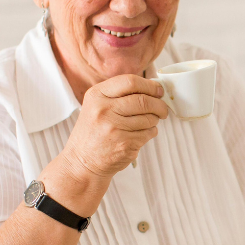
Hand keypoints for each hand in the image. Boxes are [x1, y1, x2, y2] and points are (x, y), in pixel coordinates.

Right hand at [56, 75, 168, 193]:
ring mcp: (114, 128)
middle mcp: (104, 110)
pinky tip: (139, 135)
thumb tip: (155, 88)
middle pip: (144, 100)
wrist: (81, 163)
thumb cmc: (94, 131)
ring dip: (155, 120)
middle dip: (159, 104)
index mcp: (96, 95)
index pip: (130, 81)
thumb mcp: (96, 105)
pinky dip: (150, 132)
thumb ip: (120, 94)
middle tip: (163, 109)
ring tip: (147, 123)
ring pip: (149, 118)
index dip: (150, 85)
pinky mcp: (124, 144)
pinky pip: (149, 133)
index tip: (159, 91)